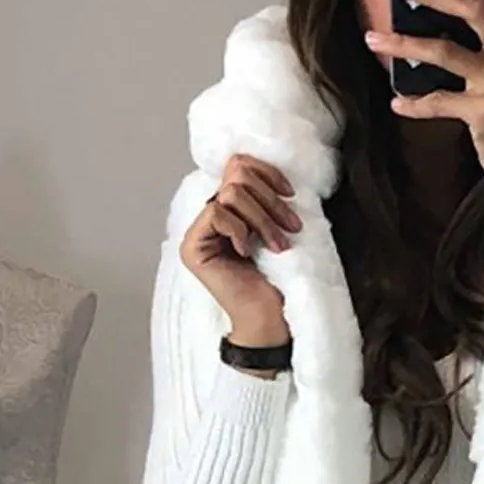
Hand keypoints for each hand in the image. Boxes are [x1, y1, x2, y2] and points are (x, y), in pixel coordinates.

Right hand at [179, 155, 299, 344]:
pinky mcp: (193, 247)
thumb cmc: (278, 278)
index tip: (290, 195)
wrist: (270, 317)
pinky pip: (217, 212)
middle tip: (291, 227)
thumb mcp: (276, 227)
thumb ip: (264, 199)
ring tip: (278, 245)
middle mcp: (210, 216)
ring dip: (262, 218)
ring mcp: (199, 232)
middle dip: (270, 200)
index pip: (238, 166)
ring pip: (231, 192)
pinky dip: (239, 229)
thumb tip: (267, 170)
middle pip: (237, 175)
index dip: (266, 173)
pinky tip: (248, 251)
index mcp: (230, 208)